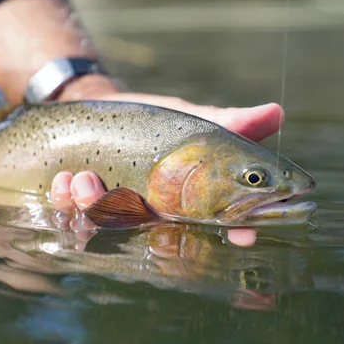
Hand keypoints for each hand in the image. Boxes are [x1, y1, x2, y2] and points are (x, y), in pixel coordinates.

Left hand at [50, 75, 281, 246]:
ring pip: (109, 228)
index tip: (245, 233)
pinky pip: (74, 216)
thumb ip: (230, 121)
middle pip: (157, 234)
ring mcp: (119, 213)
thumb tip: (277, 113)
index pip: (222, 223)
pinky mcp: (84, 206)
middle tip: (126, 198)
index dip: (239, 231)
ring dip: (93, 206)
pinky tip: (66, 177)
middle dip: (135, 219)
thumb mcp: (192, 118)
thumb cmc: (156, 122)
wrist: (102, 109)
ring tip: (82, 177)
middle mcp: (157, 215)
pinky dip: (67, 200)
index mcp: (188, 202)